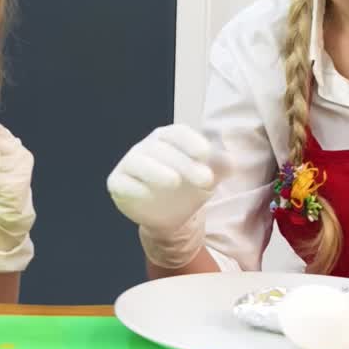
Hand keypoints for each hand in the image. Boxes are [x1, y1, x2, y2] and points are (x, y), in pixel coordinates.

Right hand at [106, 124, 219, 268]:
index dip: (191, 141)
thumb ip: (219, 168)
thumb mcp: (208, 178)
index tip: (206, 154)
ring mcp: (130, 164)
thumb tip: (231, 162)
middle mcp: (147, 147)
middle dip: (184, 163)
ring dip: (156, 170)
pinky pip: (122, 182)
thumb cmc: (188, 187)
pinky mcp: (118, 183)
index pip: (178, 133)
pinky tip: (146, 195)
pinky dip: (133, 187)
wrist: (169, 214)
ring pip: (139, 162)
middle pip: (163, 149)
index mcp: (168, 138)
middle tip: (206, 180)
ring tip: (175, 181)